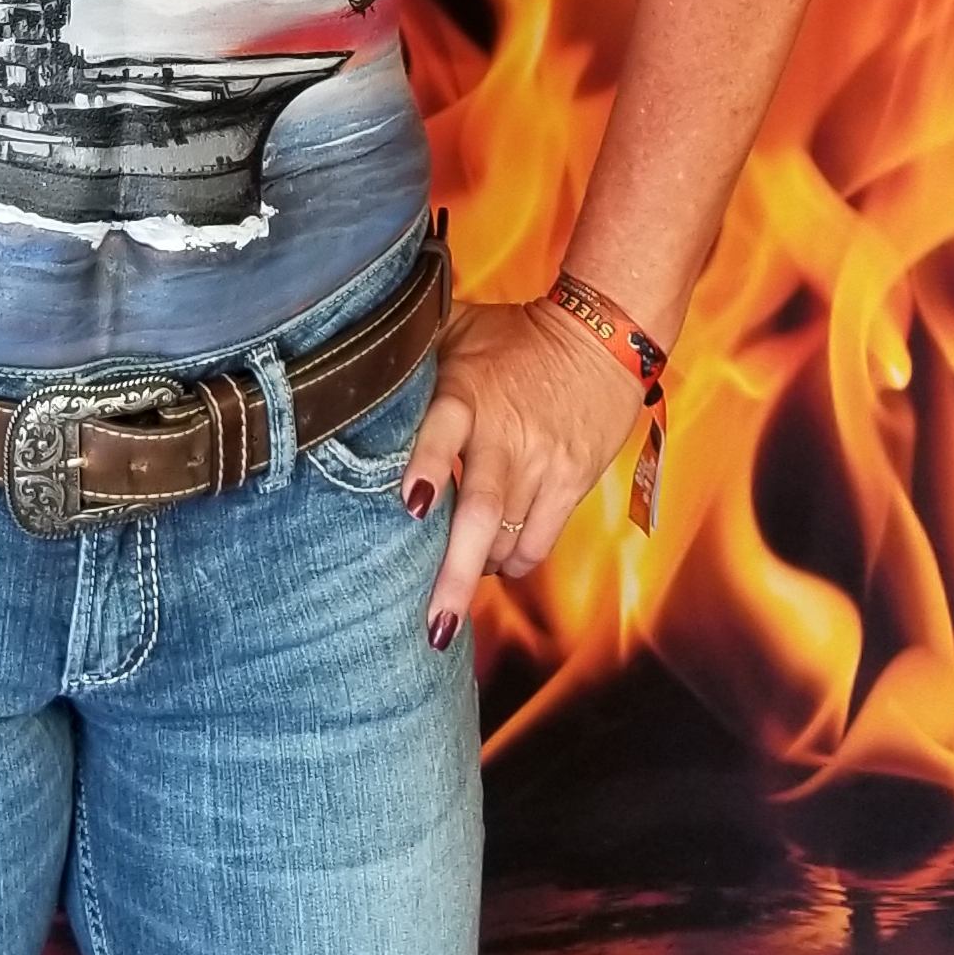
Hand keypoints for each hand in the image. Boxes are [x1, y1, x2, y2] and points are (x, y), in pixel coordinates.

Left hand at [400, 297, 645, 650]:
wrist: (601, 339)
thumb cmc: (514, 337)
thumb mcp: (457, 329)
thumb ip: (412, 353)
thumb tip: (351, 361)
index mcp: (467, 393)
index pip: (442, 431)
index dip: (426, 466)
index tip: (409, 506)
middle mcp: (505, 435)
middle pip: (479, 512)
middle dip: (455, 574)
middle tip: (435, 625)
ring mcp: (542, 464)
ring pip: (509, 539)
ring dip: (478, 571)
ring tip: (451, 592)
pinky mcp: (572, 483)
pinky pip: (541, 540)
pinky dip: (514, 562)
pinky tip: (494, 565)